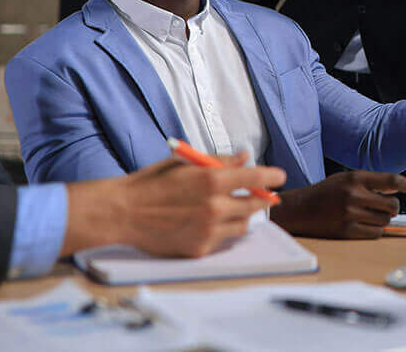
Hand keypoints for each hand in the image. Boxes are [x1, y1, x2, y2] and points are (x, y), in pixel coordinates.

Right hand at [61, 151, 285, 257]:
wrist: (123, 212)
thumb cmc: (152, 183)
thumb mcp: (185, 163)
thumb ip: (219, 161)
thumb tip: (245, 157)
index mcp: (211, 180)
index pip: (255, 178)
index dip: (272, 176)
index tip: (281, 177)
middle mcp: (215, 207)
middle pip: (255, 204)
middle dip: (262, 198)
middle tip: (265, 195)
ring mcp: (208, 230)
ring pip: (242, 224)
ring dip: (242, 215)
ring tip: (231, 208)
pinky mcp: (200, 248)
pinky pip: (223, 239)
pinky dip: (221, 229)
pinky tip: (207, 222)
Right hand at [270, 171, 405, 238]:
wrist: (300, 209)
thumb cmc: (326, 192)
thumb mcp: (346, 178)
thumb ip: (371, 182)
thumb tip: (398, 187)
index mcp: (355, 178)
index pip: (390, 180)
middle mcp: (354, 195)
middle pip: (392, 205)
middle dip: (390, 207)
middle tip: (380, 206)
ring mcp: (351, 214)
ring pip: (385, 221)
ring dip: (381, 219)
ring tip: (365, 214)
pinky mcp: (348, 231)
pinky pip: (375, 234)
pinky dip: (373, 230)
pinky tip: (361, 224)